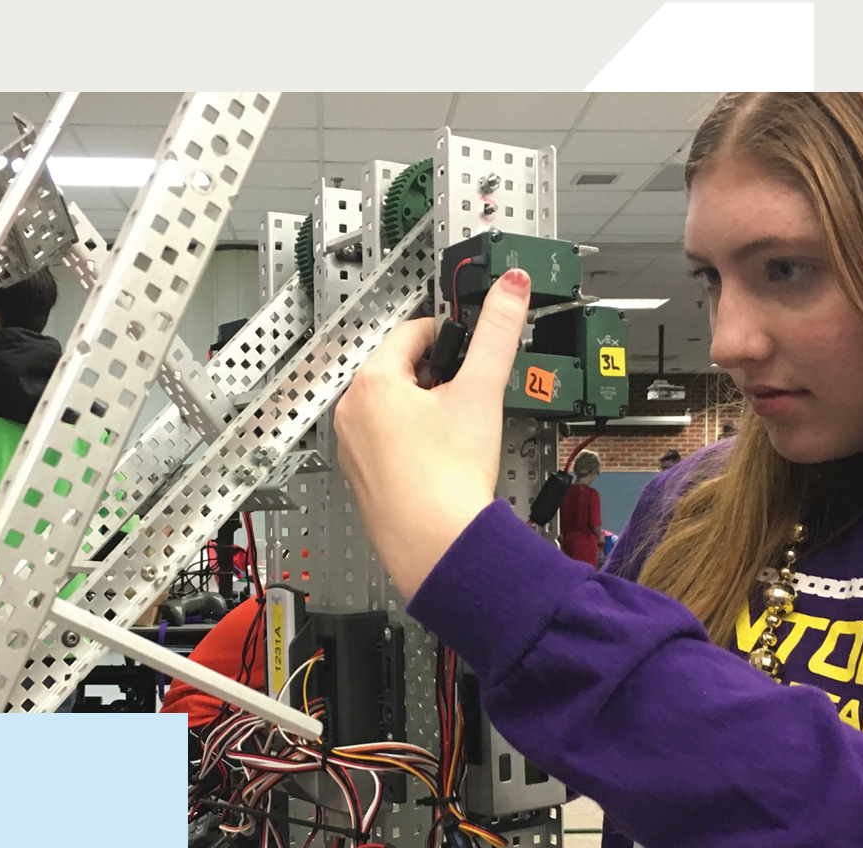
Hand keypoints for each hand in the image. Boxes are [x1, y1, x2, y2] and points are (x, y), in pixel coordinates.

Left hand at [334, 268, 532, 600]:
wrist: (438, 545)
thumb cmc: (449, 475)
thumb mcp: (480, 391)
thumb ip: (497, 332)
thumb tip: (510, 287)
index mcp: (372, 380)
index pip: (412, 332)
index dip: (448, 335)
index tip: (470, 347)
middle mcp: (352, 410)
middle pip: (399, 369)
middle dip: (436, 375)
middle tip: (469, 395)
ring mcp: (351, 447)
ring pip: (392, 407)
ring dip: (424, 408)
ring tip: (457, 431)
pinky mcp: (361, 477)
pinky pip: (386, 442)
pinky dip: (411, 441)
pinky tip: (439, 460)